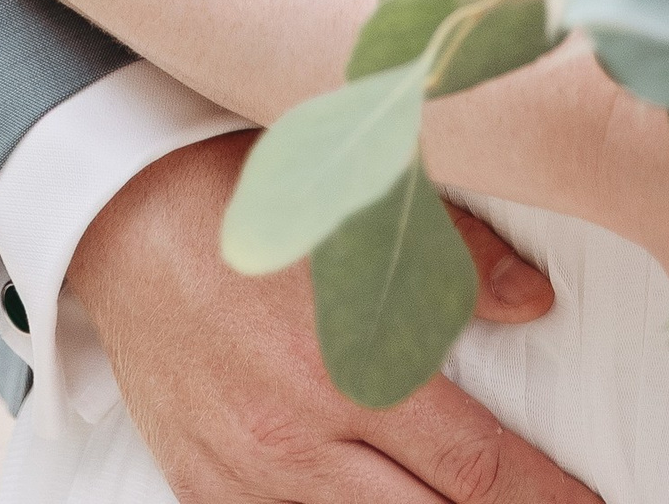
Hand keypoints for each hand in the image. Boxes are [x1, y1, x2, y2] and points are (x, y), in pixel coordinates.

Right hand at [68, 133, 604, 503]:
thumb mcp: (360, 204)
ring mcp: (244, 479)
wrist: (123, 213)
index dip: (545, 498)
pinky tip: (365, 503)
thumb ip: (457, 256)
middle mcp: (297, 440)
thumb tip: (535, 304)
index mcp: (349, 367)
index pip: (477, 469)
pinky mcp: (202, 492)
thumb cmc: (250, 196)